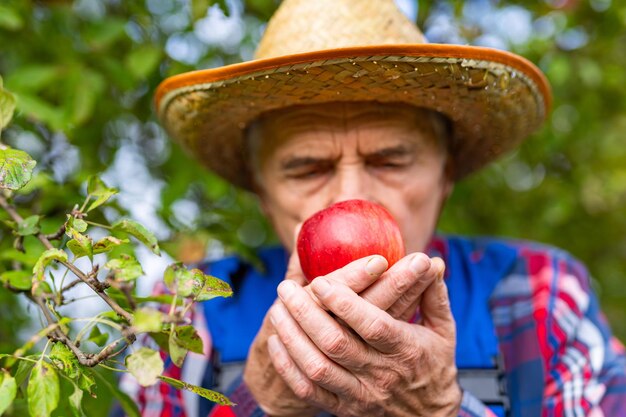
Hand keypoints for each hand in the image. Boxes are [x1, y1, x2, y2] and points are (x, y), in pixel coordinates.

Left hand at [267, 256, 461, 416]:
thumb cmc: (434, 364)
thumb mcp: (443, 330)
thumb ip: (434, 295)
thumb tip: (432, 261)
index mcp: (406, 349)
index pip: (372, 325)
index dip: (345, 303)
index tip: (321, 281)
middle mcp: (381, 374)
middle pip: (336, 344)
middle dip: (306, 313)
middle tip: (287, 288)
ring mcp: (360, 395)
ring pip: (317, 367)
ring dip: (292, 337)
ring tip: (277, 309)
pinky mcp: (344, 409)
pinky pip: (309, 391)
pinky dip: (288, 367)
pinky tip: (277, 342)